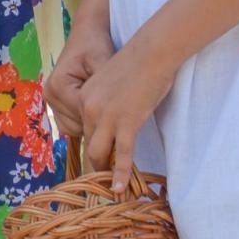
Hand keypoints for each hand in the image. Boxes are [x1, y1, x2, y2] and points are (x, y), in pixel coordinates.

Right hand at [45, 22, 115, 136]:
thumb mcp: (103, 61)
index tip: (122, 116)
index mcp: (58, 86)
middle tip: (118, 116)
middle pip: (75, 125)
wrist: (86, 34)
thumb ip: (106, 86)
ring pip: (72, 128)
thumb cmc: (96, 45)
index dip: (102, 117)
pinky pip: (70, 123)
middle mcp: (50, 96)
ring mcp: (51, 101)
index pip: (81, 114)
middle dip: (96, 123)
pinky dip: (84, 121)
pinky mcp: (56, 103)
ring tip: (109, 113)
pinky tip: (100, 112)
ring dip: (90, 124)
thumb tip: (117, 110)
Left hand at [79, 43, 175, 193]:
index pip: (85, 125)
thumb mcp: (116, 76)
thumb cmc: (142, 59)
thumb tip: (120, 106)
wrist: (153, 50)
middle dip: (96, 158)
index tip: (100, 150)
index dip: (95, 139)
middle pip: (89, 140)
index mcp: (86, 96)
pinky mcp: (127, 123)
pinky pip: (123, 153)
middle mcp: (90, 109)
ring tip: (109, 183)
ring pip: (99, 152)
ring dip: (104, 169)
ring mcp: (108, 118)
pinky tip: (121, 187)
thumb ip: (111, 94)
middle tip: (101, 174)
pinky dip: (121, 172)